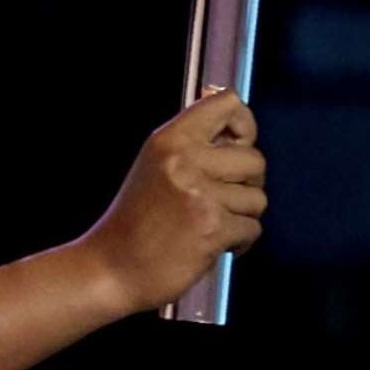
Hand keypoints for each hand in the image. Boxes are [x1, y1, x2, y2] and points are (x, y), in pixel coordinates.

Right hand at [78, 85, 266, 314]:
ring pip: (257, 198)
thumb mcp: (155, 165)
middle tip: (226, 197)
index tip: (240, 143)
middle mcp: (185, 161)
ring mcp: (200, 195)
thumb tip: (234, 121)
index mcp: (170, 140)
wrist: (112, 266)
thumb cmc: (134, 220)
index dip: (244, 124)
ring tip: (214, 222)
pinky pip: (252, 228)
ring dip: (242, 215)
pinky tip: (215, 243)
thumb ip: (192, 143)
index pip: (227, 104)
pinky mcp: (212, 228)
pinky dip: (240, 241)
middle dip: (248, 183)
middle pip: (254, 158)